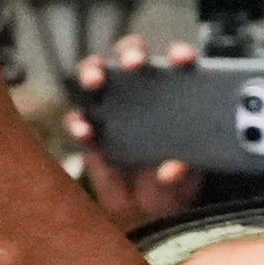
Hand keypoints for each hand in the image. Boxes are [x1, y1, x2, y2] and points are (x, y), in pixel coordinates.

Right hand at [67, 36, 205, 231]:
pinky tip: (85, 131)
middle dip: (130, 52)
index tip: (182, 60)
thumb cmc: (173, 183)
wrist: (147, 211)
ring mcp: (110, 109)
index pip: (177, 63)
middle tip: (133, 63)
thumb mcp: (186, 181)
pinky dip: (78, 122)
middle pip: (130, 56)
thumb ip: (183, 174)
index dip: (179, 55)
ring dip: (93, 72)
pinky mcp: (90, 131)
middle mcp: (139, 92)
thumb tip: (171, 170)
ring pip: (96, 76)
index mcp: (173, 94)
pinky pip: (77, 119)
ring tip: (95, 82)